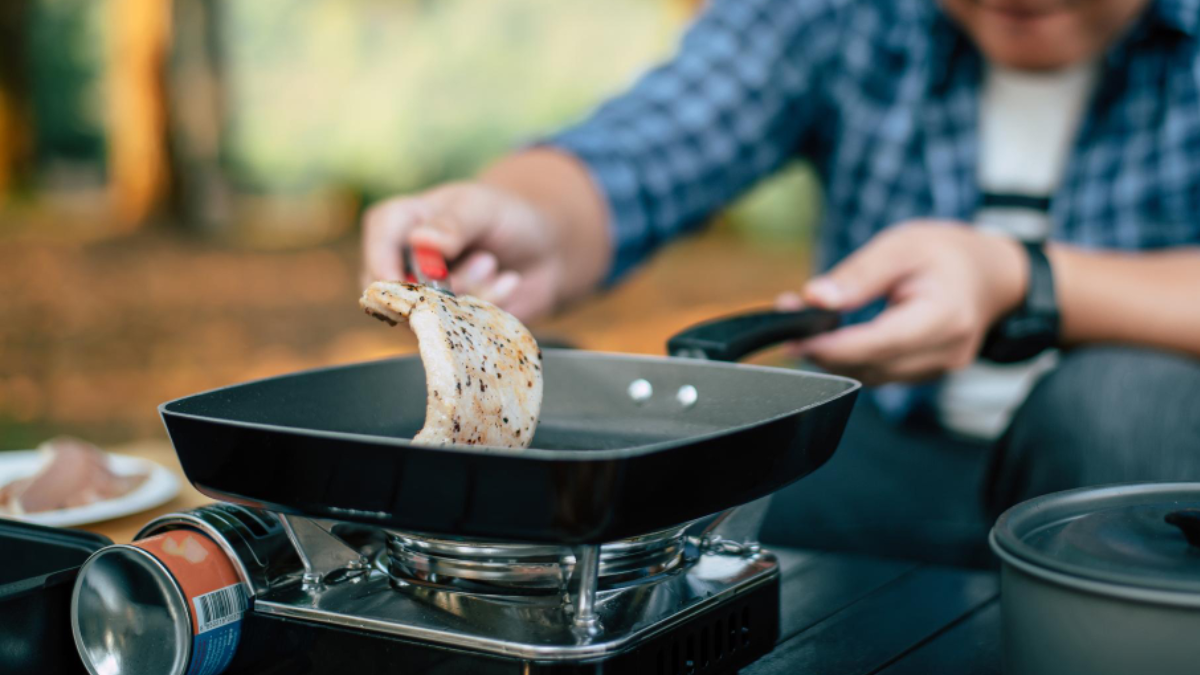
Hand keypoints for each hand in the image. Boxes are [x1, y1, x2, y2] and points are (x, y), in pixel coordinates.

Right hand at [361, 182, 560, 320]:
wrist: (545, 251)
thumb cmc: (508, 217)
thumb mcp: (484, 208)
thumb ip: (455, 223)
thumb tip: (421, 239)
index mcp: (401, 221)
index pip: (378, 245)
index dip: (387, 268)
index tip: (416, 282)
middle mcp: (403, 262)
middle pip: (395, 292)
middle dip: (446, 286)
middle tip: (487, 260)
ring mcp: (424, 297)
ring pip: (431, 315)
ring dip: (474, 294)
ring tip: (495, 265)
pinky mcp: (448, 322)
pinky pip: (458, 330)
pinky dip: (488, 308)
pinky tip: (508, 283)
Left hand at [777, 222, 1027, 384]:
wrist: (994, 275)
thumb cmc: (950, 254)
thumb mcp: (902, 246)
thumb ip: (859, 275)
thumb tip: (816, 298)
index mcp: (944, 318)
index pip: (876, 345)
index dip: (828, 346)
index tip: (792, 336)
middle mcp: (944, 354)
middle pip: (869, 366)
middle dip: (823, 349)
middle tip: (790, 320)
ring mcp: (938, 370)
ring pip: (871, 376)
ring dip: (835, 356)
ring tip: (809, 325)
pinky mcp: (926, 374)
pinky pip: (881, 374)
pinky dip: (855, 358)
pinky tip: (836, 337)